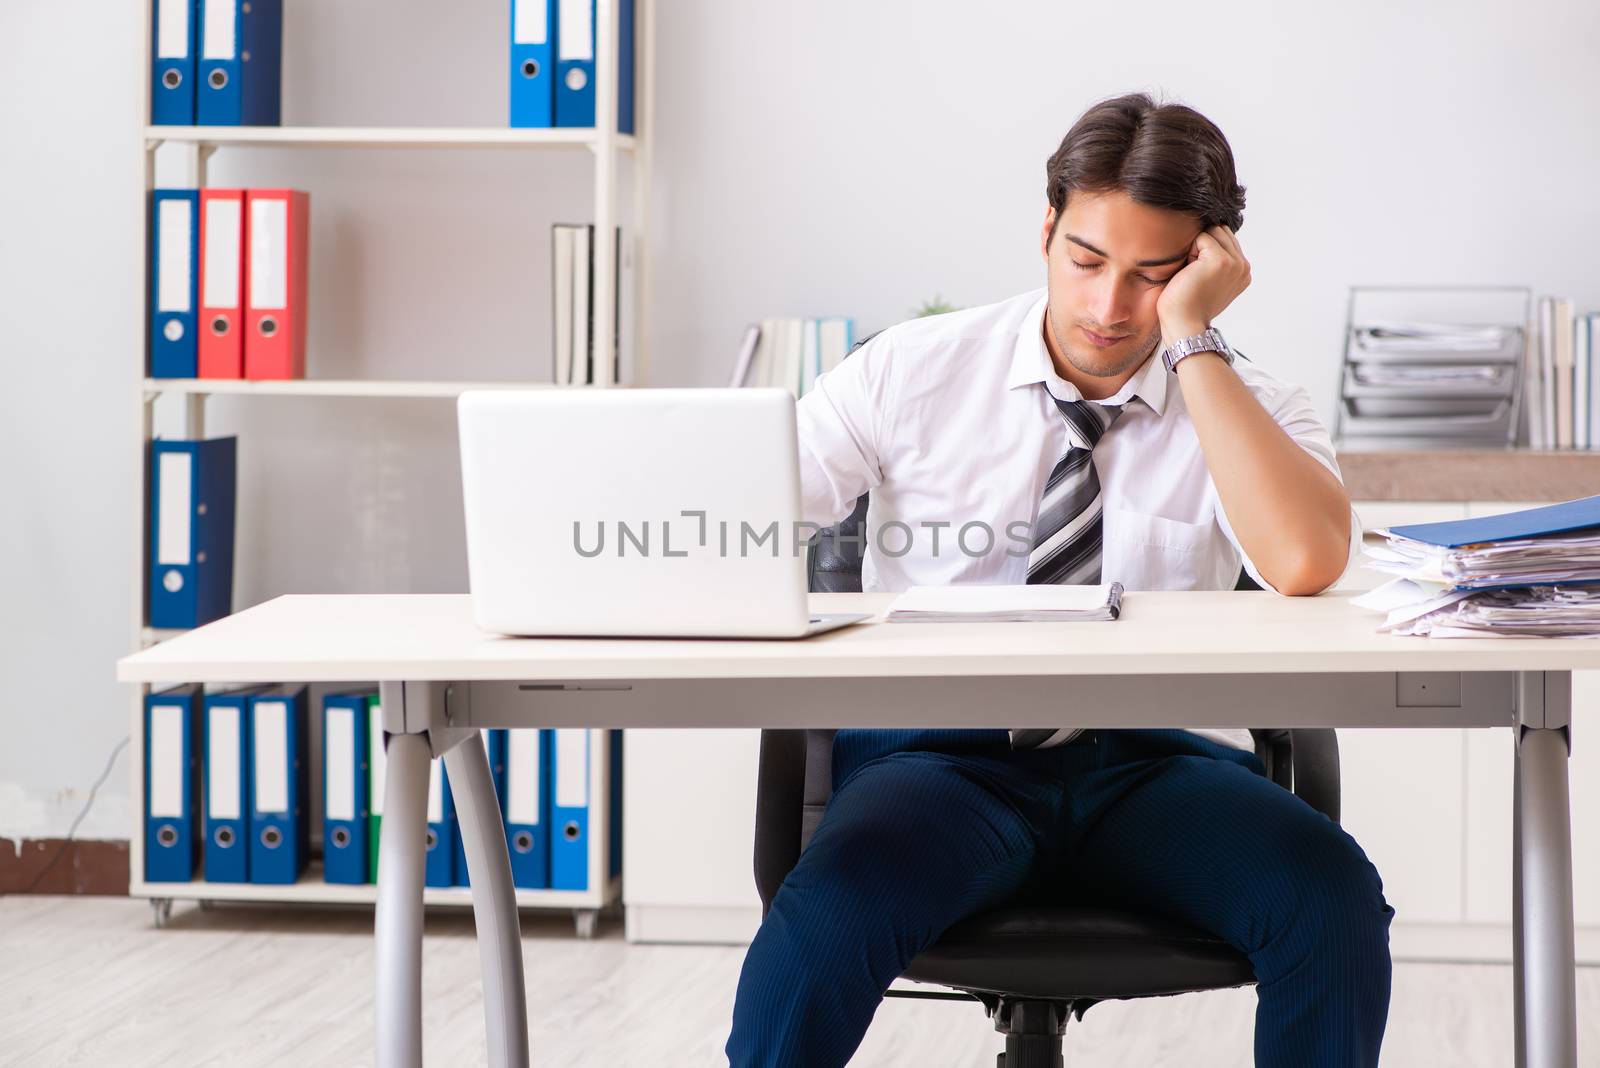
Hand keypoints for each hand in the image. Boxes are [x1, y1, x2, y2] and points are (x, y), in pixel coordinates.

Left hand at [1155, 225, 1250, 343]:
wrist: (1183, 324)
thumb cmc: (1187, 304)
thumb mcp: (1208, 280)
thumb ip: (1216, 260)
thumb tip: (1208, 233)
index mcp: (1243, 271)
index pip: (1226, 238)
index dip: (1206, 250)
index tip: (1199, 275)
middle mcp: (1243, 266)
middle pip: (1220, 231)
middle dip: (1202, 246)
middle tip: (1194, 273)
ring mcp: (1234, 262)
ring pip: (1212, 231)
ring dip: (1196, 248)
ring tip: (1192, 272)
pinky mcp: (1221, 260)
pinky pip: (1201, 237)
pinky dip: (1189, 251)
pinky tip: (1189, 272)